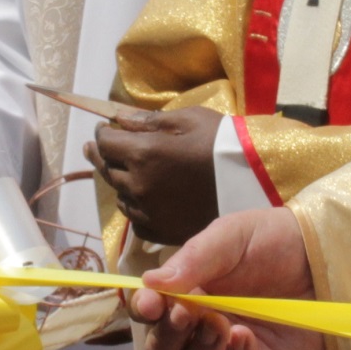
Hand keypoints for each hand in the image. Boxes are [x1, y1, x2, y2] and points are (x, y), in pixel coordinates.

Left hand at [88, 105, 223, 244]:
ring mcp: (150, 211)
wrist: (254, 178)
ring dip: (118, 182)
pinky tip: (140, 199)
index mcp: (143, 154)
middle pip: (107, 170)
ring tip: (123, 173)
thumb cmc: (221, 141)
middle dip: (100, 155)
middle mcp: (139, 185)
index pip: (106, 143)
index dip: (101, 133)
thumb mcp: (187, 118)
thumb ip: (148, 120)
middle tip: (95, 148)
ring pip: (120, 197)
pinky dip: (135, 208)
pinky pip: (137, 221)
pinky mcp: (164, 231)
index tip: (102, 128)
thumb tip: (119, 120)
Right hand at [130, 207, 323, 349]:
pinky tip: (243, 339)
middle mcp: (203, 327)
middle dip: (169, 337)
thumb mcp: (231, 237)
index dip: (145, 313)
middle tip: (184, 315)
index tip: (150, 304)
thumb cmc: (275, 240)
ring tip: (219, 325)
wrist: (326, 254)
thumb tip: (149, 283)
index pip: (153, 314)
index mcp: (188, 294)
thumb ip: (193, 260)